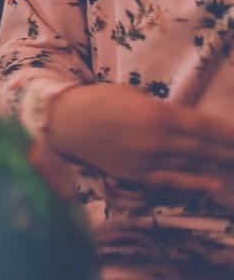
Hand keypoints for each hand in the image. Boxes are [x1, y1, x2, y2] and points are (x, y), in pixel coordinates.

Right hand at [46, 84, 233, 198]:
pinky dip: (193, 183)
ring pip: (191, 165)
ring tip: (233, 167)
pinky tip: (212, 184)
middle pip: (204, 148)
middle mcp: (157, 139)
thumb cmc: (99, 100)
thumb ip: (162, 111)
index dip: (229, 134)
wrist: (64, 122)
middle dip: (228, 152)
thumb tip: (183, 122)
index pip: (206, 126)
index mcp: (159, 114)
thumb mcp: (135, 95)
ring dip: (216, 166)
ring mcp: (146, 159)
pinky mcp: (134, 174)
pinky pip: (170, 181)